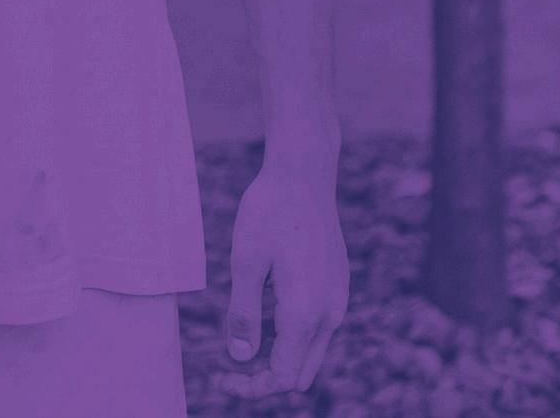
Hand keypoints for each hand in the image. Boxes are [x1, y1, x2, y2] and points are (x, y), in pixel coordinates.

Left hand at [218, 159, 347, 398]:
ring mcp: (338, 298)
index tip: (220, 377)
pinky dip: (293, 335)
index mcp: (306, 312)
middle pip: (300, 372)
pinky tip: (268, 308)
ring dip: (281, 356)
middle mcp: (330, 312)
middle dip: (266, 378)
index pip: (283, 376)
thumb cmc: (269, 211)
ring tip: (245, 336)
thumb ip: (244, 315)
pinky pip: (318, 327)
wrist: (303, 173)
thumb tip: (240, 359)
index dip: (251, 386)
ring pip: (311, 352)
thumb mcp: (245, 262)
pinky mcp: (339, 285)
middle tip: (230, 366)